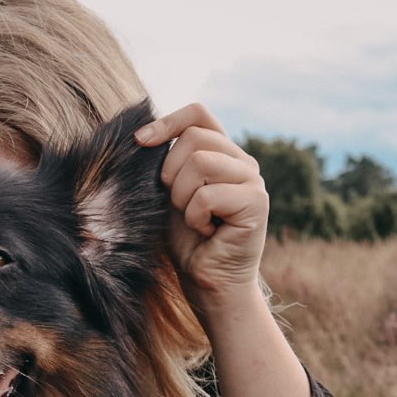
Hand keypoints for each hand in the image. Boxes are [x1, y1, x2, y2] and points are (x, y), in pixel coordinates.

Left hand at [135, 103, 268, 314]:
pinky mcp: (257, 201)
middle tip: (180, 206)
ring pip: (201, 162)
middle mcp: (241, 161)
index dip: (168, 122)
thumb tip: (142, 138)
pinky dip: (195, 218)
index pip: (199, 114)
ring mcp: (253, 179)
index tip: (140, 141)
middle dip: (171, 175)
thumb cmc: (187, 243)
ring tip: (195, 220)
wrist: (207, 283)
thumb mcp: (169, 197)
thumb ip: (167, 167)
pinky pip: (207, 195)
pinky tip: (207, 232)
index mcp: (221, 154)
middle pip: (194, 138)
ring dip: (183, 198)